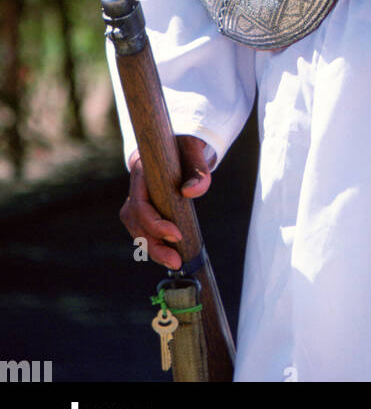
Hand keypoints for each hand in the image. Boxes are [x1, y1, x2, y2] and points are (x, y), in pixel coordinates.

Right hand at [120, 134, 216, 268]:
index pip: (140, 203)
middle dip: (154, 244)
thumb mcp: (195, 151)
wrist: (179, 146)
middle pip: (135, 222)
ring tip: (174, 262)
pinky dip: (153, 244)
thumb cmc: (186, 148)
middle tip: (175, 261)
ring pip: (136, 229)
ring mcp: (137, 199)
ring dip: (153, 249)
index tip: (176, 235)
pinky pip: (142, 230)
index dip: (153, 223)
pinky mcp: (143, 209)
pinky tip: (169, 255)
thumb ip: (197, 170)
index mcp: (142, 171)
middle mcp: (135, 187)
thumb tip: (192, 192)